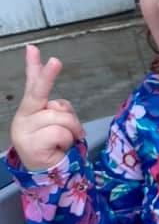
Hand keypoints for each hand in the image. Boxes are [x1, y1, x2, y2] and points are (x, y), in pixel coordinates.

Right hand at [10, 44, 83, 170]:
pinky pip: (59, 131)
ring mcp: (24, 130)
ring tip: (67, 140)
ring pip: (59, 115)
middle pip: (39, 93)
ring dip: (71, 128)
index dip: (33, 66)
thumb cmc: (55, 147)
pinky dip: (67, 139)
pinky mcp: (30, 143)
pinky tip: (59, 148)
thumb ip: (57, 111)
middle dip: (47, 75)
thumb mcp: (57, 124)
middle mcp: (23, 117)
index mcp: (30, 110)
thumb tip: (58, 105)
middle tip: (56, 61)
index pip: (31, 85)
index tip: (33, 48)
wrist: (48, 175)